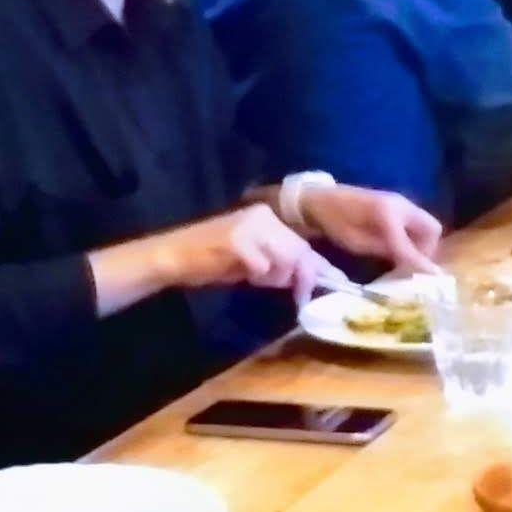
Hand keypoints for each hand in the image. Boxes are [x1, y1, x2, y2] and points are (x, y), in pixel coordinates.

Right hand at [159, 203, 344, 301]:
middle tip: (298, 296)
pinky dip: (256, 276)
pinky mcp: (239, 241)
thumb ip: (279, 264)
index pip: (302, 244)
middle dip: (302, 277)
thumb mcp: (252, 260)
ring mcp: (251, 226)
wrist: (172, 255)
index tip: (338, 282)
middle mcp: (263, 216)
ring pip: (286, 260)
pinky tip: (239, 273)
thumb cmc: (211, 261)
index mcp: (267, 216)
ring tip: (251, 276)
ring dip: (274, 277)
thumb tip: (307, 278)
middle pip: (300, 252)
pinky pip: (263, 268)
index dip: (318, 267)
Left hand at [297, 182, 445, 275]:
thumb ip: (388, 251)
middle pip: (431, 229)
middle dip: (427, 250)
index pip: (414, 244)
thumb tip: (411, 266)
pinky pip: (415, 224)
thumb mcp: (358, 242)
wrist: (320, 199)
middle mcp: (402, 205)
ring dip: (421, 245)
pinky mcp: (397, 206)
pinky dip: (414, 239)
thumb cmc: (335, 222)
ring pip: (425, 227)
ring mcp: (401, 203)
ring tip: (406, 262)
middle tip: (413, 268)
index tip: (430, 281)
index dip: (422, 263)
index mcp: (389, 214)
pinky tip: (400, 251)